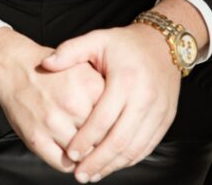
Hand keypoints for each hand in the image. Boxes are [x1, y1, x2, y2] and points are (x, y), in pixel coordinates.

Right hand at [0, 27, 104, 172]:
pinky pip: (62, 164)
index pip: (115, 118)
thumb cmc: (52, 69)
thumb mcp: (83, 66)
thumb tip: (123, 113)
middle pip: (101, 138)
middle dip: (103, 143)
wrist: (14, 67)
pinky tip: (70, 153)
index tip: (117, 129)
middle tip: (103, 144)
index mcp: (89, 85)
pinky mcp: (37, 139)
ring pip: (83, 155)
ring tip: (87, 151)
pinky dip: (69, 163)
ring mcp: (53, 123)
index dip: (117, 127)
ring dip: (87, 157)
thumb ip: (103, 88)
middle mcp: (73, 104)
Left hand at [41, 22, 181, 181]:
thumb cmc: (125, 44)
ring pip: (135, 148)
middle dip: (98, 161)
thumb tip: (45, 64)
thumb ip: (70, 52)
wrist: (162, 44)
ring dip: (113, 165)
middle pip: (120, 139)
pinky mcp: (166, 119)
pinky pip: (147, 146)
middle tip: (79, 174)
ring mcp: (158, 110)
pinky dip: (129, 159)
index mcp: (126, 79)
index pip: (103, 118)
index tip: (70, 152)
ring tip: (93, 174)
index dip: (86, 138)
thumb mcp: (97, 40)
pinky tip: (113, 164)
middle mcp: (145, 97)